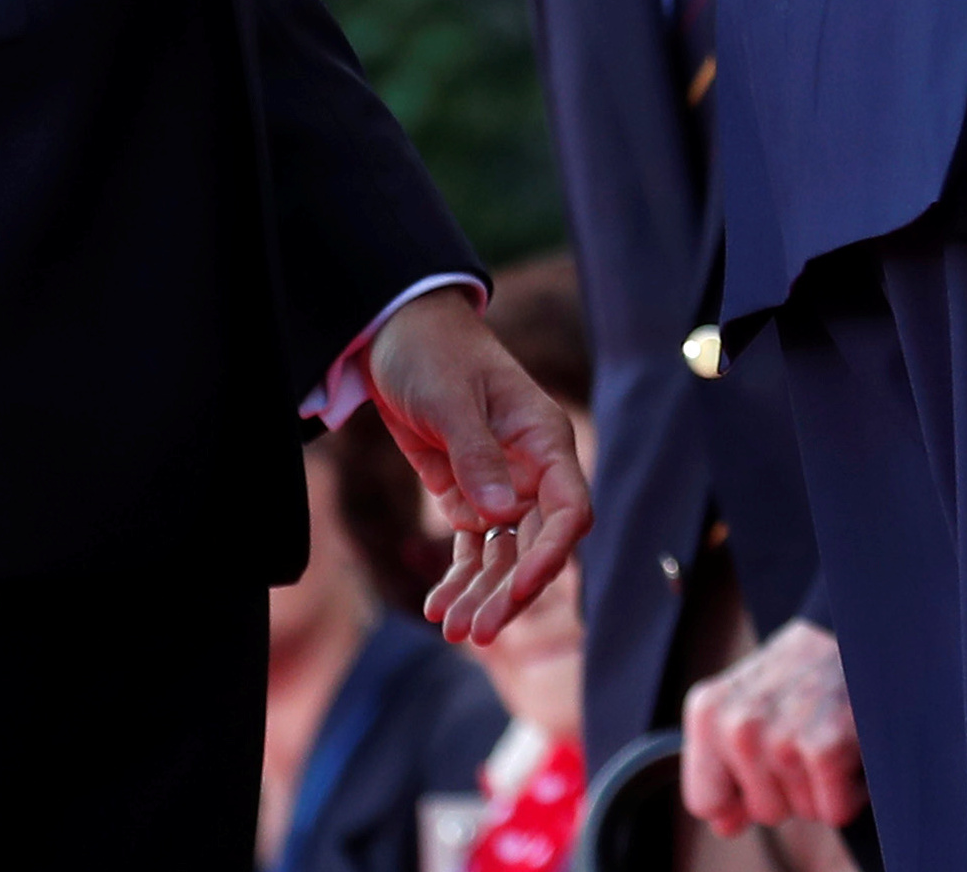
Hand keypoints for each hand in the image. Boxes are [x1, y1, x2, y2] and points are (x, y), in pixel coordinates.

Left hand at [362, 289, 591, 644]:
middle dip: (510, 591)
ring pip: (502, 553)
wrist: (398, 333)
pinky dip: (457, 575)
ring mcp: (499, 483)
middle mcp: (530, 468)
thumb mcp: (450, 400)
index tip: (519, 591)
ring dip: (482, 593)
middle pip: (536, 544)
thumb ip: (477, 456)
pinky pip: (471, 545)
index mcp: (543, 440)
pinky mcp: (466, 491)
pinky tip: (436, 607)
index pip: (568, 510)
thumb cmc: (434, 354)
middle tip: (476, 633)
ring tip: (452, 631)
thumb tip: (502, 516)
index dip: (550, 556)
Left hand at [685, 616, 865, 829]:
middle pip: (761, 811)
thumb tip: (726, 823)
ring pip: (800, 812)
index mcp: (708, 708)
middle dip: (791, 788)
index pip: (707, 802)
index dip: (743, 795)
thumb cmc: (808, 672)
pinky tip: (852, 748)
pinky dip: (850, 792)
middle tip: (810, 736)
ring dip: (823, 786)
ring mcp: (779, 735)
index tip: (769, 764)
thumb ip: (725, 766)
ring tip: (832, 735)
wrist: (866, 630)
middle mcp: (737, 722)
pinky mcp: (823, 745)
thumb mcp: (752, 703)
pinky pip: (832, 811)